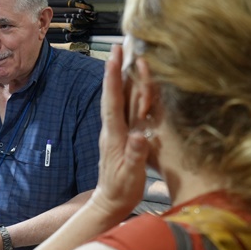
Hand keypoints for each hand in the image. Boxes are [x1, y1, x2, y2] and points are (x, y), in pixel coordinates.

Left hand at [89, 46, 148, 217]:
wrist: (110, 203)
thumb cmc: (120, 190)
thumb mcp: (129, 175)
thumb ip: (135, 155)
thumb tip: (140, 135)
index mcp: (114, 136)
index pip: (113, 102)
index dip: (114, 80)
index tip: (114, 58)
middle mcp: (114, 129)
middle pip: (118, 95)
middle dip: (119, 70)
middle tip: (122, 46)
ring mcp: (119, 132)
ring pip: (124, 100)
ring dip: (127, 78)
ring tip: (130, 57)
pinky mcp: (125, 137)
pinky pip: (130, 111)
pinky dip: (135, 95)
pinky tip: (139, 85)